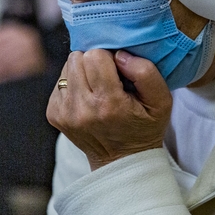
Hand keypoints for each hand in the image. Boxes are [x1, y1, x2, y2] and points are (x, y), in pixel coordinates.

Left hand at [47, 49, 171, 170]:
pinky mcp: (54, 114)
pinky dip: (74, 84)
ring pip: (67, 67)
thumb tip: (120, 54)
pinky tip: (88, 98)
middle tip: (108, 78)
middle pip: (77, 58)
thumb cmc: (144, 127)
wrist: (121, 160)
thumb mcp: (161, 102)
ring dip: (82, 71)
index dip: (109, 57)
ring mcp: (64, 113)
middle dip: (93, 62)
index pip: (95, 56)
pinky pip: (60, 81)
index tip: (118, 71)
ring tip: (97, 87)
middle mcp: (81, 109)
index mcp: (108, 104)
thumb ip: (146, 73)